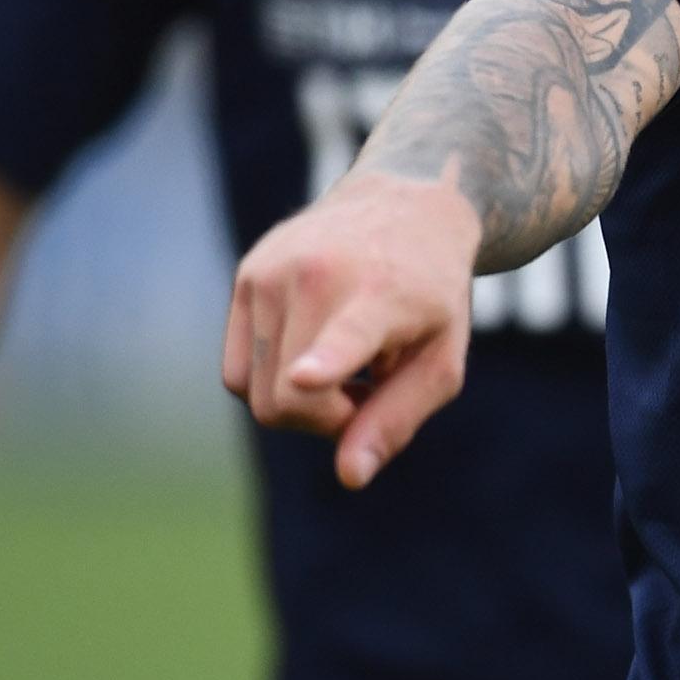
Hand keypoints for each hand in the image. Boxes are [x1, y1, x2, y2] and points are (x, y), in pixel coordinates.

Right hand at [222, 171, 481, 487]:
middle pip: (287, 401)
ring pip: (255, 393)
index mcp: (382, 294)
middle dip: (324, 420)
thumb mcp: (441, 359)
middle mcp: (319, 274)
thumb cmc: (431, 294)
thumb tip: (350, 476)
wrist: (406, 203)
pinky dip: (272, 380)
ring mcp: (273, 270)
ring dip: (299, 400)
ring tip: (345, 363)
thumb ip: (398, 419)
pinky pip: (238, 372)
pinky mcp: (246, 274)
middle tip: (368, 391)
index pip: (347, 334)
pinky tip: (311, 352)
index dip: (326, 362)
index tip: (307, 375)